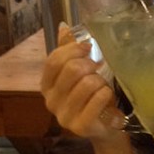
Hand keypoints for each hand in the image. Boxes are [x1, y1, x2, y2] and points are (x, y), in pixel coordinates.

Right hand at [41, 28, 126, 144]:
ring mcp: (64, 116)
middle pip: (71, 70)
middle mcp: (51, 101)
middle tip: (99, 68)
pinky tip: (106, 96)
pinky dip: (106, 93)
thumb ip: (69, 51)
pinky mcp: (79, 126)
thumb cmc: (91, 96)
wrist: (104, 127)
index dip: (72, 49)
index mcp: (47, 85)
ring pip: (87, 83)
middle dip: (90, 65)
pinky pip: (98, 99)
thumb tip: (64, 26)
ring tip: (102, 85)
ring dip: (101, 80)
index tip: (89, 47)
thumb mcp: (79, 72)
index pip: (54, 60)